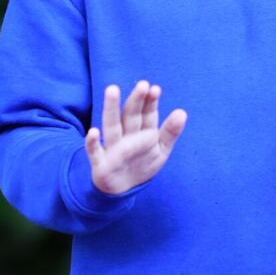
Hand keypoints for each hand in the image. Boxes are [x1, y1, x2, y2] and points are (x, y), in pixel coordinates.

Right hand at [86, 80, 187, 195]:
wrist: (121, 190)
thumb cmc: (141, 165)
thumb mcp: (161, 150)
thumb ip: (170, 132)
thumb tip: (182, 112)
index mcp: (141, 132)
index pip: (146, 114)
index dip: (150, 102)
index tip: (155, 89)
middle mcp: (125, 136)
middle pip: (130, 116)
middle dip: (136, 101)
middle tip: (143, 84)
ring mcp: (112, 148)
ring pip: (111, 126)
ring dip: (112, 109)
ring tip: (112, 90)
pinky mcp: (100, 163)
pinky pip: (95, 152)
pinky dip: (93, 142)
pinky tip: (93, 132)